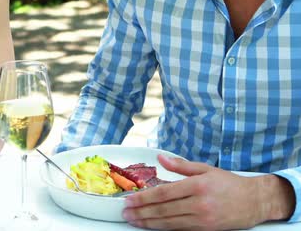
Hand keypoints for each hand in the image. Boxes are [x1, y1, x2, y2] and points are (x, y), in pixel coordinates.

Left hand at [122, 155, 278, 229]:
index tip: (130, 200)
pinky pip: (180, 229)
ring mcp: (202, 218)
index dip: (143, 198)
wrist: (256, 201)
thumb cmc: (230, 184)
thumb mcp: (205, 169)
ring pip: (169, 222)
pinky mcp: (206, 229)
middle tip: (126, 213)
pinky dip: (164, 228)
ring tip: (134, 221)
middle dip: (141, 212)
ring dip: (149, 222)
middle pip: (163, 209)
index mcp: (197, 185)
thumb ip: (181, 165)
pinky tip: (153, 226)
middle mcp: (199, 203)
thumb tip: (161, 159)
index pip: (163, 192)